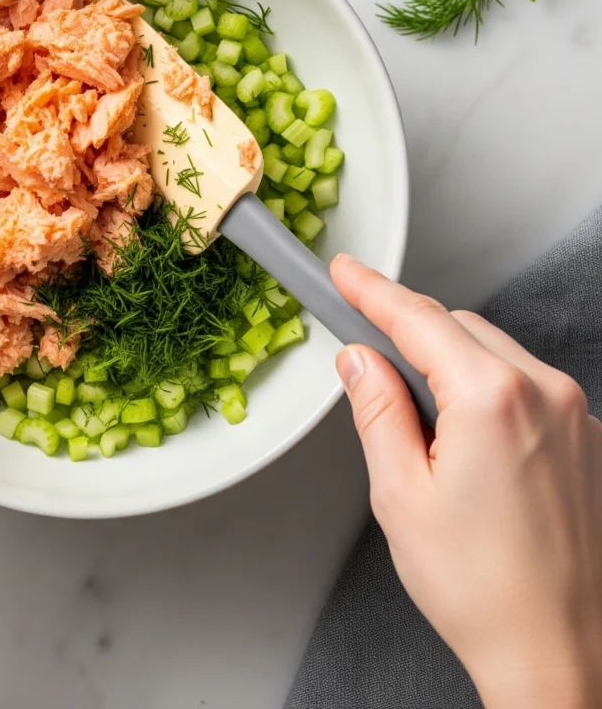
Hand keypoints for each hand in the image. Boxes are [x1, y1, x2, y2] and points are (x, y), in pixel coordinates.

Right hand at [331, 253, 601, 708]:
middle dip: (411, 335)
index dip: (372, 290)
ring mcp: (576, 415)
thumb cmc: (482, 588)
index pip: (417, 318)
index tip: (346, 272)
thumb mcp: (399, 493)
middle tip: (370, 366)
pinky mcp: (589, 438)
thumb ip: (377, 410)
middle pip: (458, 326)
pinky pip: (526, 385)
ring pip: (494, 352)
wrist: (560, 652)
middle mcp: (544, 394)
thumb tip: (360, 361)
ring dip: (452, 365)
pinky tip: (471, 448)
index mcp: (491, 400)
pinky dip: (489, 392)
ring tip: (428, 435)